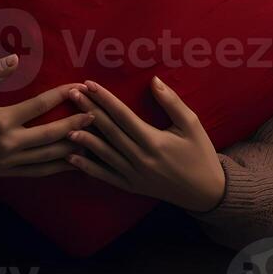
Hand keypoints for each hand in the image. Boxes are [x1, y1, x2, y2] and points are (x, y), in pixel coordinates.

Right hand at [0, 54, 90, 177]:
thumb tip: (16, 57)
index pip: (38, 107)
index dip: (60, 96)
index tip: (78, 87)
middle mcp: (6, 144)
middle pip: (51, 136)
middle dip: (76, 124)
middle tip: (97, 114)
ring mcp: (7, 162)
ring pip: (48, 158)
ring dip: (72, 148)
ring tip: (93, 138)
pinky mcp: (5, 173)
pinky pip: (37, 172)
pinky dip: (57, 167)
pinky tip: (73, 160)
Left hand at [65, 77, 226, 212]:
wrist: (206, 193)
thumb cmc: (200, 154)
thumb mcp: (192, 125)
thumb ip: (172, 102)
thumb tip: (153, 80)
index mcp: (153, 141)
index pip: (122, 115)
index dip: (104, 98)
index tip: (89, 84)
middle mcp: (140, 158)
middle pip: (108, 131)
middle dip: (88, 110)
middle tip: (71, 94)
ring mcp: (133, 175)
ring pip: (103, 154)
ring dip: (83, 137)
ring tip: (65, 123)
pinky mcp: (131, 187)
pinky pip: (105, 176)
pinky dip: (88, 167)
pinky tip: (72, 157)